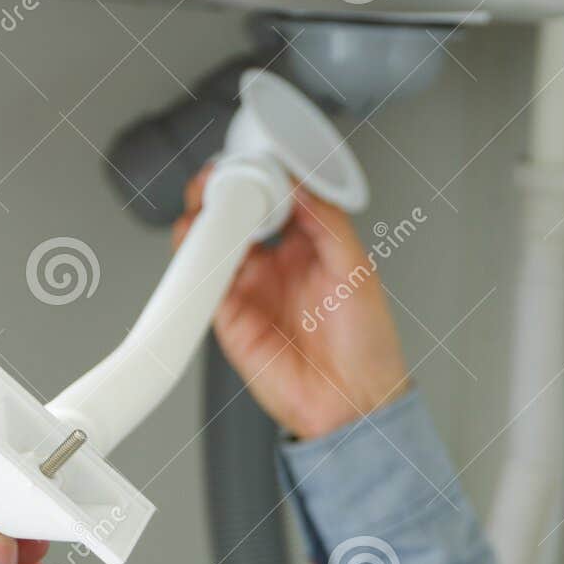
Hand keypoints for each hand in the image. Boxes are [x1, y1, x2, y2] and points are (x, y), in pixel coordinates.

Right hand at [174, 166, 409, 438]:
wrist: (354, 403)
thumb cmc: (369, 346)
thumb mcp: (358, 270)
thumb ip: (327, 222)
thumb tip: (298, 182)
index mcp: (310, 246)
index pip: (275, 197)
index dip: (259, 175)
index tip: (252, 159)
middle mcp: (275, 264)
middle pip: (235, 214)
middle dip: (221, 189)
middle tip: (220, 178)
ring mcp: (249, 289)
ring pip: (212, 242)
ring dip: (202, 218)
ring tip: (206, 204)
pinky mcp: (228, 317)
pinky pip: (202, 281)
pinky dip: (194, 259)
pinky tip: (200, 243)